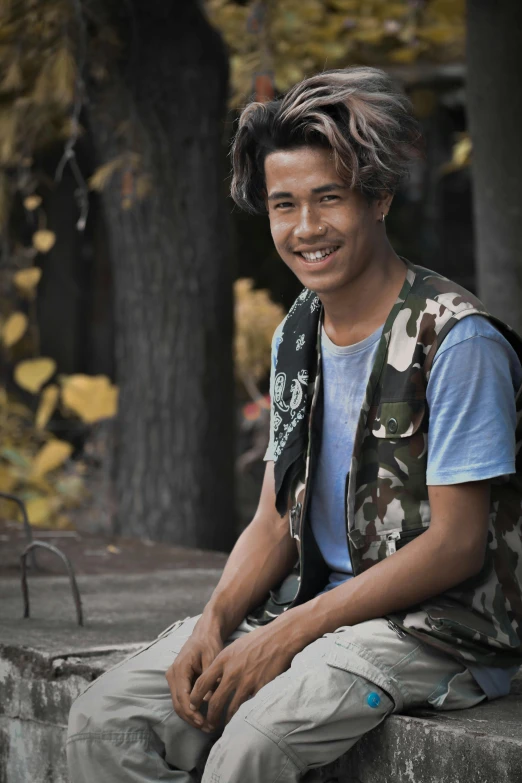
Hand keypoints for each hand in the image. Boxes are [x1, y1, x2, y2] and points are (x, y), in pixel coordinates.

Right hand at [166, 615, 223, 729]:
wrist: (203, 633)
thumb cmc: (208, 643)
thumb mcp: (212, 658)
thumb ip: (208, 679)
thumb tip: (208, 701)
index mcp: (179, 669)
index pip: (183, 697)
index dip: (193, 713)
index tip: (205, 723)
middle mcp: (172, 674)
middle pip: (178, 704)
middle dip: (192, 719)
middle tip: (208, 728)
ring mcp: (172, 678)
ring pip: (178, 704)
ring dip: (190, 717)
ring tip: (206, 726)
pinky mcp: (177, 681)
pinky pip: (180, 699)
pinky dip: (189, 710)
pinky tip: (202, 716)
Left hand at [188, 620, 297, 730]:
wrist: (279, 638)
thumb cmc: (257, 640)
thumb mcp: (233, 647)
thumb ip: (222, 664)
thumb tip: (213, 679)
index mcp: (223, 660)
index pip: (202, 683)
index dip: (195, 698)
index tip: (193, 706)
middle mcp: (232, 672)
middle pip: (214, 701)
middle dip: (209, 716)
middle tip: (207, 723)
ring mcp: (246, 681)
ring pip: (231, 708)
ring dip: (226, 720)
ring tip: (223, 726)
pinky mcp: (260, 687)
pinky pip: (249, 706)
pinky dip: (244, 715)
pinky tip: (242, 719)